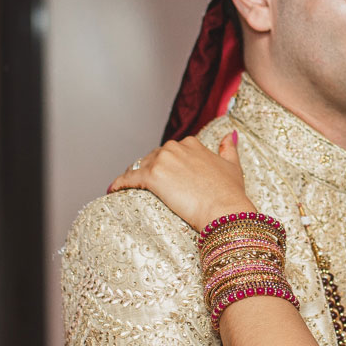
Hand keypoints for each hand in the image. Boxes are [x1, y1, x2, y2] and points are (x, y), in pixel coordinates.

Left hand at [108, 133, 254, 232]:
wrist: (225, 210)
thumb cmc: (230, 193)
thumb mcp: (233, 166)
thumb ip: (228, 148)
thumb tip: (228, 135)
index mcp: (192, 144)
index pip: (170, 151)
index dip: (165, 164)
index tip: (163, 175)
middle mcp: (175, 148)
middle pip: (153, 157)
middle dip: (149, 169)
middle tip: (146, 186)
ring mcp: (162, 161)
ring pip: (140, 166)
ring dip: (134, 176)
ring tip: (128, 188)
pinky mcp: (152, 177)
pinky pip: (129, 178)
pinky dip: (119, 183)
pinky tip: (112, 190)